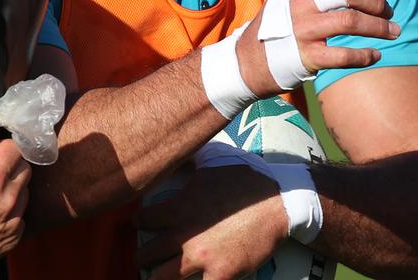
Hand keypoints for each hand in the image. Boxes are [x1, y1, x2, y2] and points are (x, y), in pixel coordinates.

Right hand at [0, 98, 30, 270]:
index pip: (15, 148)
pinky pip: (22, 216)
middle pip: (24, 168)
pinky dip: (12, 210)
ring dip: (13, 186)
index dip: (4, 144)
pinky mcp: (12, 240)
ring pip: (26, 192)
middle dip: (10, 163)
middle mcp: (7, 202)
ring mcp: (12, 223)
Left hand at [136, 166, 286, 279]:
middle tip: (145, 257)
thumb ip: (188, 163)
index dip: (139, 223)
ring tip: (157, 276)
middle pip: (145, 255)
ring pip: (161, 279)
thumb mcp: (211, 163)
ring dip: (157, 278)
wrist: (277, 204)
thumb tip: (175, 151)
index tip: (141, 225)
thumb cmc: (244, 182)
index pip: (141, 220)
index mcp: (178, 208)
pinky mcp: (221, 274)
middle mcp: (184, 235)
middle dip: (142, 256)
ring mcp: (201, 258)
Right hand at [238, 0, 397, 96]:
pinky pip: (342, 55)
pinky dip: (364, 55)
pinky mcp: (305, 57)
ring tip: (395, 32)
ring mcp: (301, 31)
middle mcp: (300, 5)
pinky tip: (376, 55)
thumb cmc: (279, 27)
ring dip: (378, 27)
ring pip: (349, 21)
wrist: (245, 62)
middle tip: (390, 13)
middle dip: (376, 2)